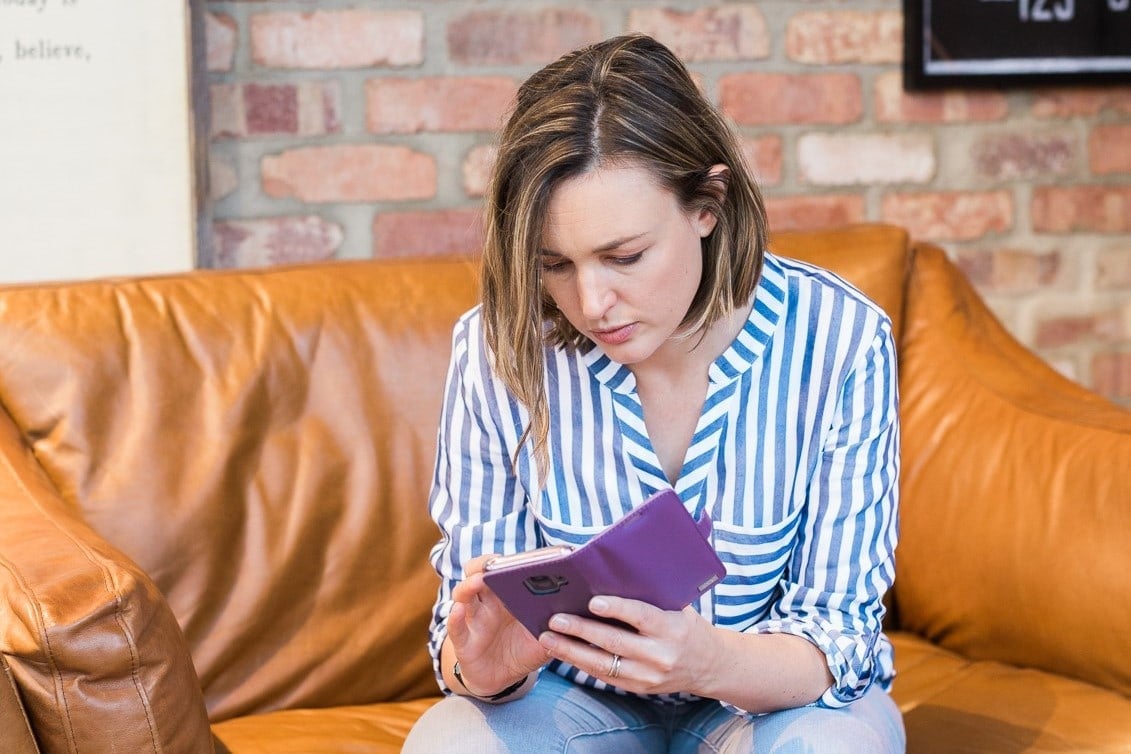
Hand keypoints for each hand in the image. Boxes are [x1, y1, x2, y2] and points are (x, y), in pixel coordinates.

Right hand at [446, 554, 549, 695]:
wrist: (503, 678)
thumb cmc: (524, 649)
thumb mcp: (545, 637)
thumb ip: (561, 625)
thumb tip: (587, 611)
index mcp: (508, 593)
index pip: (504, 567)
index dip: (510, 559)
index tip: (524, 556)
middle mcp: (488, 601)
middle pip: (478, 572)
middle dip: (484, 564)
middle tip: (494, 563)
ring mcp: (473, 619)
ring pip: (463, 594)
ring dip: (468, 585)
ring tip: (478, 581)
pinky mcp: (463, 641)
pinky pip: (456, 627)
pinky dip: (455, 618)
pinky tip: (459, 611)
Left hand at [537, 596, 720, 696]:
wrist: (709, 665)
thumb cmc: (687, 626)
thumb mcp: (678, 607)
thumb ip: (650, 595)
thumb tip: (612, 574)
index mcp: (673, 628)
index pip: (642, 616)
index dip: (617, 608)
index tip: (593, 601)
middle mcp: (661, 655)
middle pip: (615, 642)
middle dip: (581, 630)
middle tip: (554, 619)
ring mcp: (649, 676)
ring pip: (604, 664)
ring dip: (571, 651)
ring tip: (548, 638)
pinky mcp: (639, 688)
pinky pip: (605, 676)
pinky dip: (581, 663)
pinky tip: (563, 652)